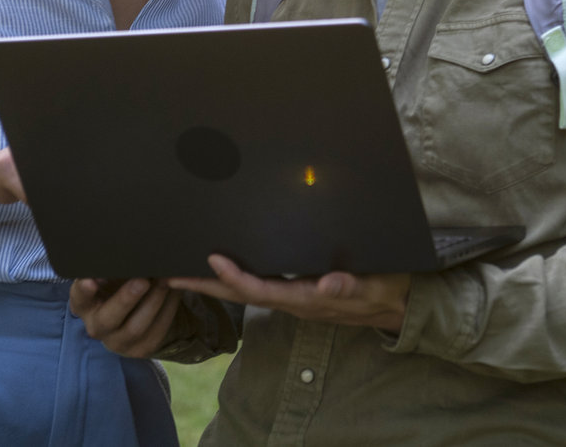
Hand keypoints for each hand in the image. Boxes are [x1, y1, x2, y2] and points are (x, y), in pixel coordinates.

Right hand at [70, 277, 180, 357]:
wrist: (137, 313)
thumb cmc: (120, 284)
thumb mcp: (113, 275)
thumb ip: (114, 266)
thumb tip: (128, 248)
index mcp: (84, 304)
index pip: (79, 298)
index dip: (83, 290)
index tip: (91, 279)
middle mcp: (97, 326)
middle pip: (108, 318)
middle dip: (126, 299)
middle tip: (142, 280)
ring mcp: (119, 341)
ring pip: (136, 327)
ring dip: (153, 301)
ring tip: (165, 280)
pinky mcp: (142, 348)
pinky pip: (156, 331)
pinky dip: (168, 309)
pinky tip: (174, 292)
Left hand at [169, 254, 409, 332]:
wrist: (397, 304)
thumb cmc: (384, 290)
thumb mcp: (373, 286)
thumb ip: (350, 286)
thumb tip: (327, 285)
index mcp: (306, 298)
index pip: (261, 288)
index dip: (234, 277)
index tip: (211, 261)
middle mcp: (293, 300)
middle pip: (240, 294)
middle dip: (204, 285)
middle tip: (169, 274)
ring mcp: (293, 297)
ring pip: (245, 291)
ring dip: (213, 283)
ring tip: (183, 272)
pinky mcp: (296, 292)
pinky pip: (258, 286)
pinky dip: (234, 279)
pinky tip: (221, 269)